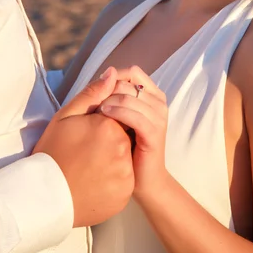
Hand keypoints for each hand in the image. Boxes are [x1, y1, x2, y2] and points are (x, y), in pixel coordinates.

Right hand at [33, 68, 133, 226]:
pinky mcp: (125, 192)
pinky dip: (115, 178)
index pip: (119, 113)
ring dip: (114, 157)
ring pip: (126, 157)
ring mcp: (125, 172)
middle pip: (125, 134)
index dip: (103, 120)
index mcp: (109, 127)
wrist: (44, 198)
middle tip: (87, 150)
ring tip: (89, 166)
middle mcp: (122, 148)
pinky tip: (95, 180)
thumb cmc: (52, 153)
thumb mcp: (66, 117)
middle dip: (111, 137)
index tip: (87, 131)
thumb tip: (113, 72)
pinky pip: (125, 179)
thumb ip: (92, 93)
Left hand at [99, 66, 168, 201]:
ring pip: (130, 96)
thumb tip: (108, 72)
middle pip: (129, 83)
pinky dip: (117, 113)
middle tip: (94, 107)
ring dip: (108, 102)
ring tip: (96, 115)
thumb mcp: (120, 116)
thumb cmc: (127, 147)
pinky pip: (134, 115)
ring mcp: (159, 117)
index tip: (98, 94)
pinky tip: (104, 118)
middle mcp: (159, 102)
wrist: (143, 181)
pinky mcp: (154, 133)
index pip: (133, 72)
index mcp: (153, 95)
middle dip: (107, 91)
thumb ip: (114, 94)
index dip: (113, 78)